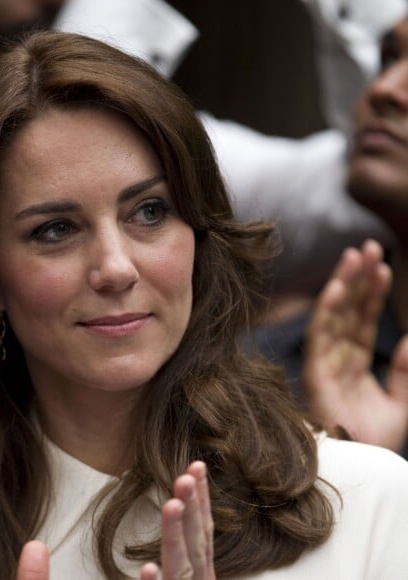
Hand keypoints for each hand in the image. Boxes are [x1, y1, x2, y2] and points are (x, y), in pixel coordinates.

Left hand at [140, 461, 215, 579]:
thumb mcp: (186, 579)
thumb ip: (183, 558)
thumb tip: (177, 514)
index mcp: (202, 572)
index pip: (203, 530)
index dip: (201, 499)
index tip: (197, 466)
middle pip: (196, 542)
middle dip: (192, 507)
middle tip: (185, 477)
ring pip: (180, 567)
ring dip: (175, 534)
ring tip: (172, 505)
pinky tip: (147, 567)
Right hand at [302, 239, 407, 451]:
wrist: (359, 465)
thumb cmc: (374, 439)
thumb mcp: (402, 402)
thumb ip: (406, 372)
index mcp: (355, 362)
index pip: (364, 319)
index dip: (373, 293)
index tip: (383, 266)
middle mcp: (338, 357)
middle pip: (348, 310)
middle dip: (357, 278)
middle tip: (368, 246)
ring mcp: (325, 362)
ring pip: (335, 316)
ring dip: (344, 284)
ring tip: (355, 255)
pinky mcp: (316, 372)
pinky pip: (321, 336)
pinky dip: (327, 312)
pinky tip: (336, 289)